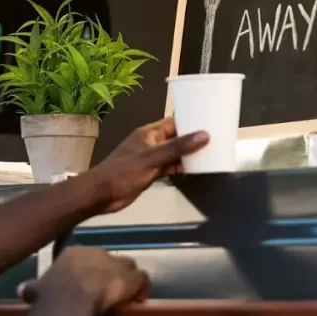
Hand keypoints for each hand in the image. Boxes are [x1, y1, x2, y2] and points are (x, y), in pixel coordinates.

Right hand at [17, 247, 148, 315]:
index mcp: (74, 253)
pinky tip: (140, 300)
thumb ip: (35, 288)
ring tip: (125, 295)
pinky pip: (141, 280)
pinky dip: (142, 289)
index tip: (87, 283)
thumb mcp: (39, 288)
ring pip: (127, 266)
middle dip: (109, 273)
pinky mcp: (131, 277)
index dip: (89, 270)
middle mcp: (97, 252)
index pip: (87, 257)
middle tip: (106, 291)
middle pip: (108, 260)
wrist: (71, 296)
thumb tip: (23, 290)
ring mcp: (116, 263)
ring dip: (127, 279)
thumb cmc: (52, 292)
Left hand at [87, 117, 208, 213]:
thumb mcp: (152, 158)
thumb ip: (178, 147)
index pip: (174, 122)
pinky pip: (169, 166)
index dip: (191, 121)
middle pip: (176, 137)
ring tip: (209, 154)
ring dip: (188, 154)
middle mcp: (151, 143)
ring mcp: (150, 158)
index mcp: (149, 133)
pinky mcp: (150, 172)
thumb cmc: (123, 172)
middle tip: (215, 139)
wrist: (101, 194)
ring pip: (173, 153)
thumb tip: (204, 135)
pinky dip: (180, 167)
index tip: (210, 121)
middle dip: (192, 139)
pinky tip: (193, 170)